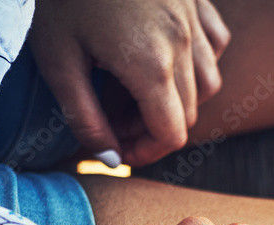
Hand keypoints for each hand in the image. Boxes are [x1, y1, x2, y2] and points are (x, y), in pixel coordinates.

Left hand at [31, 0, 230, 166]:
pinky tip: (166, 54)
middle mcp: (185, 46)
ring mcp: (196, 20)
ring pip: (207, 83)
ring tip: (131, 87)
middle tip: (109, 116)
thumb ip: (85, 117)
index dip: (145, 152)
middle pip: (187, 113)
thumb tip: (109, 159)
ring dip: (174, 98)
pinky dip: (197, 61)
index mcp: (151, 67)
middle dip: (150, 127)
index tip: (117, 150)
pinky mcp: (197, 0)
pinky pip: (214, 45)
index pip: (171, 135)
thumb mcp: (58, 60)